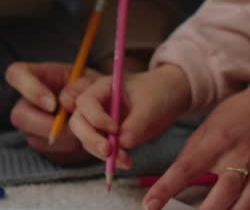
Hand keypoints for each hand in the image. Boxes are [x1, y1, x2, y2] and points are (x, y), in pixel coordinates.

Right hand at [5, 61, 102, 163]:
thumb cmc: (97, 89)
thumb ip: (82, 88)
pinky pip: (50, 154)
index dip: (29, 89)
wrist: (106, 110)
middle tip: (73, 129)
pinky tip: (84, 142)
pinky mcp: (43, 145)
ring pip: (36, 139)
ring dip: (64, 140)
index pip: (16, 74)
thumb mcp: (94, 81)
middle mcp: (29, 102)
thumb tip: (66, 104)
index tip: (53, 104)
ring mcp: (32, 126)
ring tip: (87, 132)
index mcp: (40, 76)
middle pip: (19, 116)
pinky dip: (70, 151)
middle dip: (47, 126)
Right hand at [67, 64, 191, 169]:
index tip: (115, 129)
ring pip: (88, 139)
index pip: (86, 102)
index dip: (96, 118)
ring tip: (126, 161)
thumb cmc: (159, 93)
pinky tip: (127, 162)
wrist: (170, 96)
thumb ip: (136, 123)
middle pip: (79, 122)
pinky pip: (101, 149)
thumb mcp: (151, 106)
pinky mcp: (107, 135)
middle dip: (91, 139)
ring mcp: (100, 120)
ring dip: (102, 153)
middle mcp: (97, 103)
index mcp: (103, 87)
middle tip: (108, 151)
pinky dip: (111, 158)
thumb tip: (122, 143)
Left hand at [144, 75, 249, 209]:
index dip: (166, 189)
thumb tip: (169, 184)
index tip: (150, 205)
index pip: (186, 168)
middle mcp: (241, 156)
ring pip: (246, 206)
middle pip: (222, 196)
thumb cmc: (237, 116)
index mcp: (218, 141)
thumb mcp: (209, 127)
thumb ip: (192, 155)